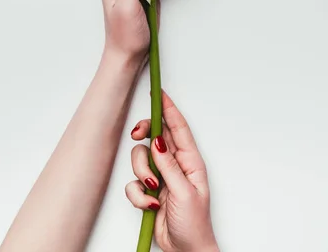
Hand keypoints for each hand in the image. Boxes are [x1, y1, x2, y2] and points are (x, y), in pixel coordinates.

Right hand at [126, 91, 218, 251]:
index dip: (168, 108)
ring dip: (141, 173)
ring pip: (140, 158)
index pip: (178, 127)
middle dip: (144, 134)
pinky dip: (137, 193)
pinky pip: (133, 182)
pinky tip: (149, 203)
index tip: (158, 92)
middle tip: (137, 135)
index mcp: (190, 161)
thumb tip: (159, 141)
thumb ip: (168, 166)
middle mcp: (174, 164)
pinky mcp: (148, 190)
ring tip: (152, 189)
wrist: (185, 251)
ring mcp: (161, 176)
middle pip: (155, 135)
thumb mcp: (184, 192)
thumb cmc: (194, 225)